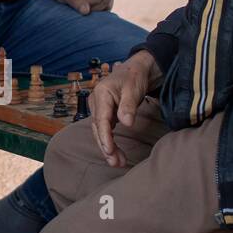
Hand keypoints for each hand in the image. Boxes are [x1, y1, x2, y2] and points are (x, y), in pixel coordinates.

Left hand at [49, 0, 113, 14]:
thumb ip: (75, 1)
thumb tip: (86, 11)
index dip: (92, 2)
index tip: (80, 6)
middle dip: (93, 7)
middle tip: (80, 6)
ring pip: (108, 3)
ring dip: (95, 9)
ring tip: (82, 4)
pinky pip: (107, 6)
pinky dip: (98, 11)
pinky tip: (87, 6)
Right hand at [90, 50, 156, 167]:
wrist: (136, 69)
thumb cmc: (134, 77)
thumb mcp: (133, 89)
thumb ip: (128, 106)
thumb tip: (126, 124)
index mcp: (100, 94)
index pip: (101, 120)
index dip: (105, 137)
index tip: (110, 150)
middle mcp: (96, 102)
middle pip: (98, 129)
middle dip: (106, 147)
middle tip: (115, 162)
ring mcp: (99, 108)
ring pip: (100, 132)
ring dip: (108, 148)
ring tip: (118, 163)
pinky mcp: (105, 114)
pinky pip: (105, 130)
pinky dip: (110, 142)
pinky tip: (116, 153)